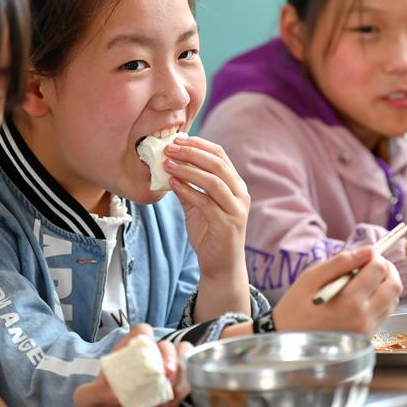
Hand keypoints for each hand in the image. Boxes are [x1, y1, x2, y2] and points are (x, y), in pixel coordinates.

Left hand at [73, 324, 190, 406]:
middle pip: (166, 345)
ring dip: (180, 369)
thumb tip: (115, 393)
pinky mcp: (173, 397)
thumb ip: (95, 391)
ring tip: (171, 386)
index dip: (145, 336)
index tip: (145, 349)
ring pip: (182, 360)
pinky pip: (187, 384)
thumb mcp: (85, 399)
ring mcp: (162, 379)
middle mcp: (148, 363)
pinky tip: (173, 396)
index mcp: (127, 355)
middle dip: (170, 354)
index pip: (141, 333)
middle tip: (166, 372)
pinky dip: (184, 386)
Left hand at [164, 136, 249, 314]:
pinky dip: (188, 190)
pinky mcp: (227, 225)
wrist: (221, 267)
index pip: (220, 155)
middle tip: (169, 148)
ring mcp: (236, 209)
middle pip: (218, 164)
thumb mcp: (197, 206)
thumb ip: (187, 186)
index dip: (198, 144)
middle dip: (191, 153)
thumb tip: (167, 166)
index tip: (177, 139)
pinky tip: (173, 184)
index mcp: (235, 185)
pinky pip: (206, 202)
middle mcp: (240, 194)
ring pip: (213, 181)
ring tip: (167, 164)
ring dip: (188, 169)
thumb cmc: (209, 234)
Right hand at [273, 246, 401, 336]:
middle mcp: (364, 318)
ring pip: (393, 299)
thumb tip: (367, 250)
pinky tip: (362, 295)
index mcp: (350, 302)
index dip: (375, 256)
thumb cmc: (295, 309)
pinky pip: (385, 313)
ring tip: (366, 279)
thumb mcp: (310, 279)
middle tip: (371, 263)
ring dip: (385, 284)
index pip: (379, 270)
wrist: (287, 344)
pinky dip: (380, 299)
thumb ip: (340, 262)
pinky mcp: (367, 337)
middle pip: (394, 285)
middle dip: (387, 268)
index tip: (365, 254)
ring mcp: (368, 330)